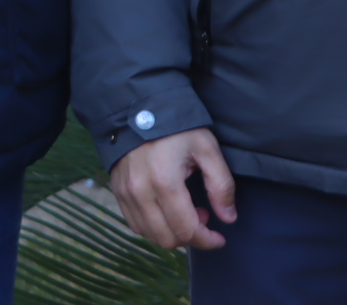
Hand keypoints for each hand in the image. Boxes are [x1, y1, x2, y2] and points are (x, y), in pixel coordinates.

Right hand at [109, 127, 236, 250]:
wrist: (141, 106)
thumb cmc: (178, 127)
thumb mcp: (207, 148)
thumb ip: (221, 185)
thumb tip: (228, 218)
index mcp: (165, 182)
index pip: (186, 229)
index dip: (207, 240)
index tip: (219, 238)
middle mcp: (141, 192)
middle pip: (167, 238)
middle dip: (191, 237)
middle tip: (203, 215)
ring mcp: (126, 193)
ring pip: (149, 234)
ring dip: (171, 233)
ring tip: (185, 211)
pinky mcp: (118, 191)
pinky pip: (134, 223)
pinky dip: (153, 226)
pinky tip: (165, 210)